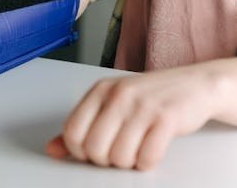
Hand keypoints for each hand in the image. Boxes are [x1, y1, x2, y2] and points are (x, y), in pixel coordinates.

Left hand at [46, 59, 235, 169]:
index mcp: (99, 91)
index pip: (72, 131)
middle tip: (117, 152)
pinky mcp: (167, 118)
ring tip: (135, 150)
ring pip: (119, 156)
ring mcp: (142, 106)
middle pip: (93, 148)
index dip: (79, 151)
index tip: (92, 152)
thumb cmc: (148, 97)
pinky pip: (147, 157)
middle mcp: (118, 96)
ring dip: (127, 162)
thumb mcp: (110, 104)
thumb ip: (81, 125)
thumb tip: (53, 149)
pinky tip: (150, 152)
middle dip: (104, 160)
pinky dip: (147, 162)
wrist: (194, 84)